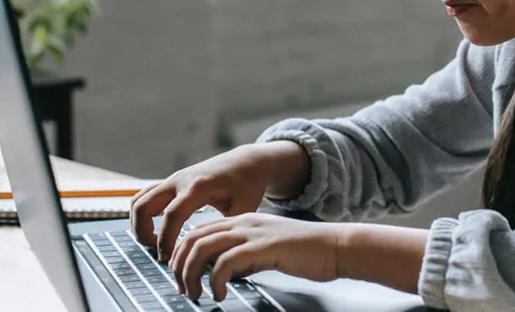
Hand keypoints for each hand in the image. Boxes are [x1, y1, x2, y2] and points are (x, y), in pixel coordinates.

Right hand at [130, 141, 308, 260]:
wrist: (246, 162)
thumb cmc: (247, 185)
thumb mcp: (245, 208)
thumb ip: (228, 231)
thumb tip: (215, 257)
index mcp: (199, 186)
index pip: (172, 215)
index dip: (165, 239)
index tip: (166, 258)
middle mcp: (180, 180)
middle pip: (143, 205)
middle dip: (142, 232)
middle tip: (159, 252)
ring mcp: (173, 180)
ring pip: (138, 200)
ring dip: (138, 223)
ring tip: (155, 243)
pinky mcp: (170, 182)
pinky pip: (144, 196)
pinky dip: (142, 214)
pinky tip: (156, 231)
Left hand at [169, 213, 340, 300]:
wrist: (335, 246)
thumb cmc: (306, 252)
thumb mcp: (266, 250)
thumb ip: (244, 257)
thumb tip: (223, 274)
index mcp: (243, 221)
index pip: (197, 231)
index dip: (182, 254)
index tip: (181, 275)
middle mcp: (243, 223)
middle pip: (192, 238)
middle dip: (180, 266)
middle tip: (185, 288)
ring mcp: (252, 233)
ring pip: (202, 248)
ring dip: (191, 274)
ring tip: (196, 293)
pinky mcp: (262, 247)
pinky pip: (224, 263)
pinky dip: (215, 281)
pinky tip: (220, 294)